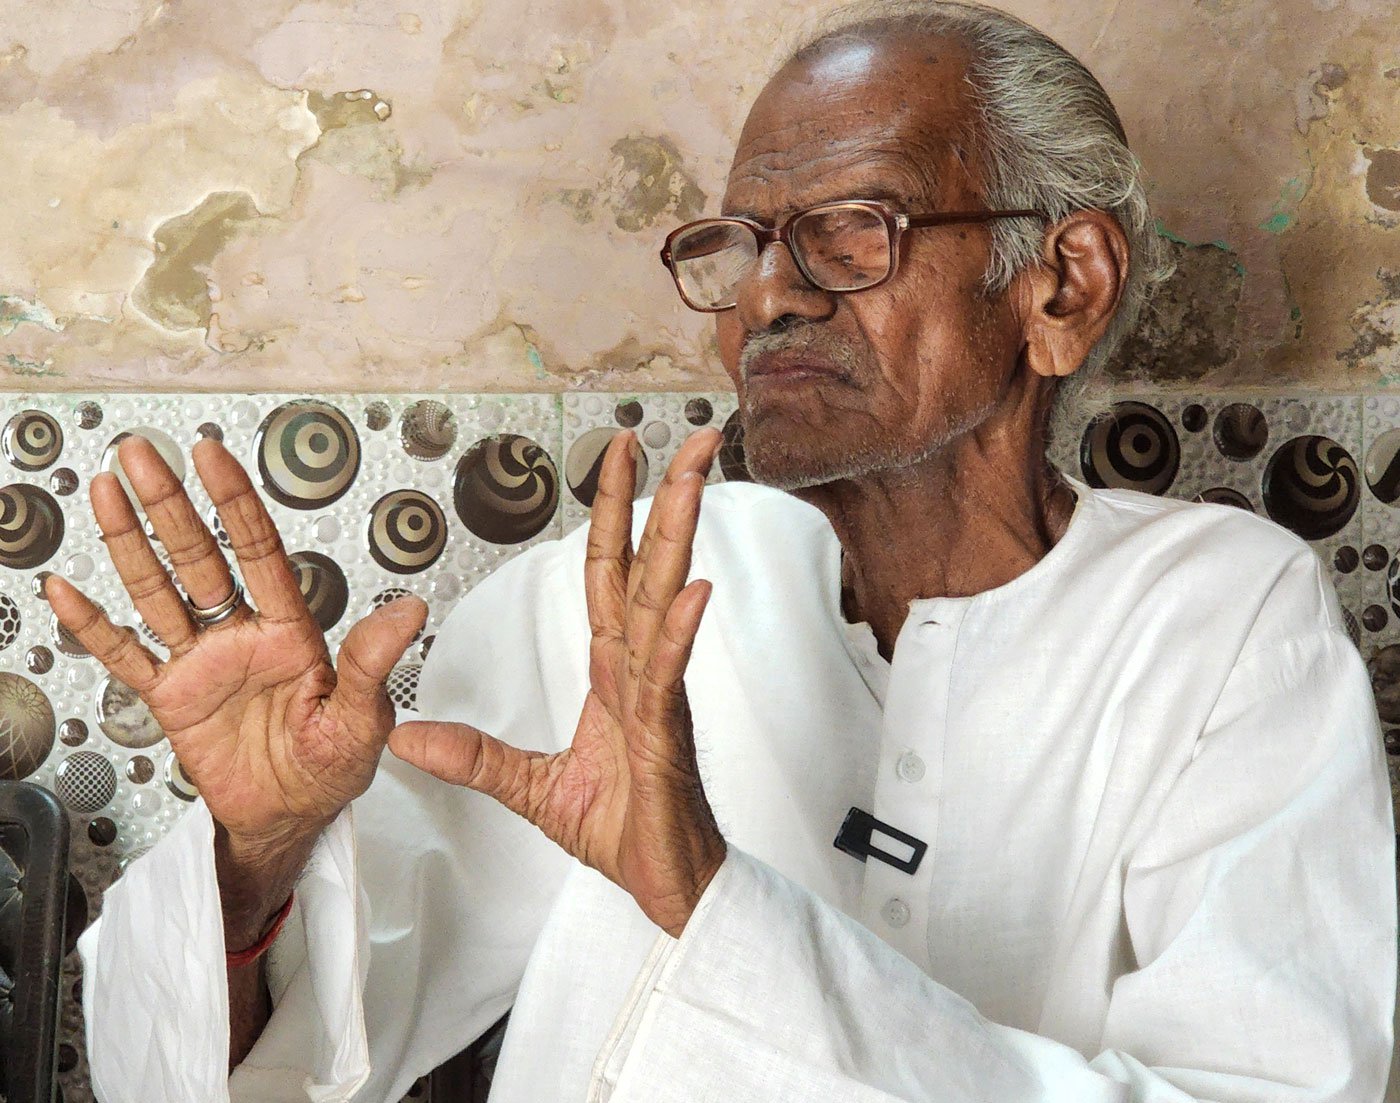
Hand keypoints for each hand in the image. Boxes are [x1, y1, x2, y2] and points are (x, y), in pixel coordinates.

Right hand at [46, 436, 425, 871]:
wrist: (291, 818)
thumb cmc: (334, 767)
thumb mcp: (363, 718)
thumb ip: (373, 662)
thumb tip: (410, 610)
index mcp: (291, 632)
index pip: (259, 551)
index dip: (235, 502)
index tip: (214, 457)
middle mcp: (243, 635)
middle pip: (200, 558)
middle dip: (171, 506)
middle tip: (143, 455)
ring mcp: (204, 663)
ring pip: (160, 591)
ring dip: (131, 544)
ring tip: (107, 493)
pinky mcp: (174, 698)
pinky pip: (128, 656)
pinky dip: (96, 625)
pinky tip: (70, 590)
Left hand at [390, 428, 726, 936]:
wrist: (665, 887)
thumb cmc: (624, 830)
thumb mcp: (531, 788)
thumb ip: (475, 756)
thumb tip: (408, 734)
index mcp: (615, 672)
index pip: (610, 576)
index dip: (613, 515)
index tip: (618, 460)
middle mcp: (641, 671)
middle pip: (650, 568)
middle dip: (667, 499)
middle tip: (687, 440)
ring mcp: (658, 698)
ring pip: (666, 603)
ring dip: (679, 539)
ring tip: (691, 481)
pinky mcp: (666, 737)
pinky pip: (668, 676)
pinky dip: (679, 634)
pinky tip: (693, 593)